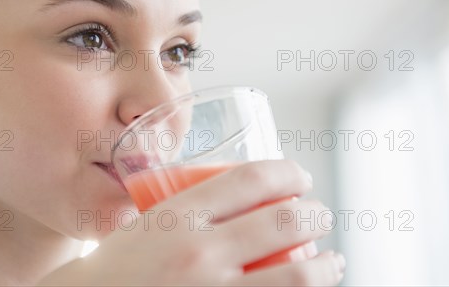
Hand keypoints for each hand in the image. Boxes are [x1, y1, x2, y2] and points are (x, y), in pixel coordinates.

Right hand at [38, 160, 344, 285]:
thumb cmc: (114, 271)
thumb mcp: (142, 227)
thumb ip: (180, 211)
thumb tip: (226, 197)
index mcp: (175, 217)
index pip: (248, 179)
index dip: (286, 172)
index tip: (300, 177)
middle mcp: (198, 254)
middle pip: (281, 221)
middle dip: (315, 214)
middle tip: (321, 214)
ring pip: (296, 276)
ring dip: (326, 265)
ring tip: (334, 260)